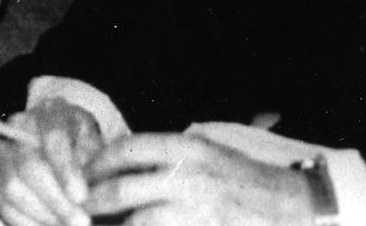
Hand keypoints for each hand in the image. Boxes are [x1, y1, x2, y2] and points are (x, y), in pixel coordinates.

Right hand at [0, 98, 104, 225]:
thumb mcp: (96, 146)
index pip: (53, 137)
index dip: (66, 169)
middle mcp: (21, 124)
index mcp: (52, 111)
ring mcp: (2, 149)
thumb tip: (83, 194)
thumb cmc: (83, 147)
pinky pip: (0, 203)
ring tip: (66, 225)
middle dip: (55, 200)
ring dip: (41, 214)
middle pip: (28, 165)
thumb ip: (92, 164)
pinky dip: (24, 222)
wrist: (66, 148)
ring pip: (12, 187)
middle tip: (79, 221)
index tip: (81, 196)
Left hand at [84, 134, 314, 225]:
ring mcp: (194, 208)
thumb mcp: (206, 151)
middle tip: (78, 209)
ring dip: (113, 225)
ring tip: (96, 224)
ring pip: (136, 221)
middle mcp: (187, 174)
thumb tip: (120, 163)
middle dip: (93, 202)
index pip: (126, 150)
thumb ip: (167, 155)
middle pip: (121, 189)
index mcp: (186, 147)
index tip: (82, 174)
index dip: (98, 163)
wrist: (287, 205)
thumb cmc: (240, 177)